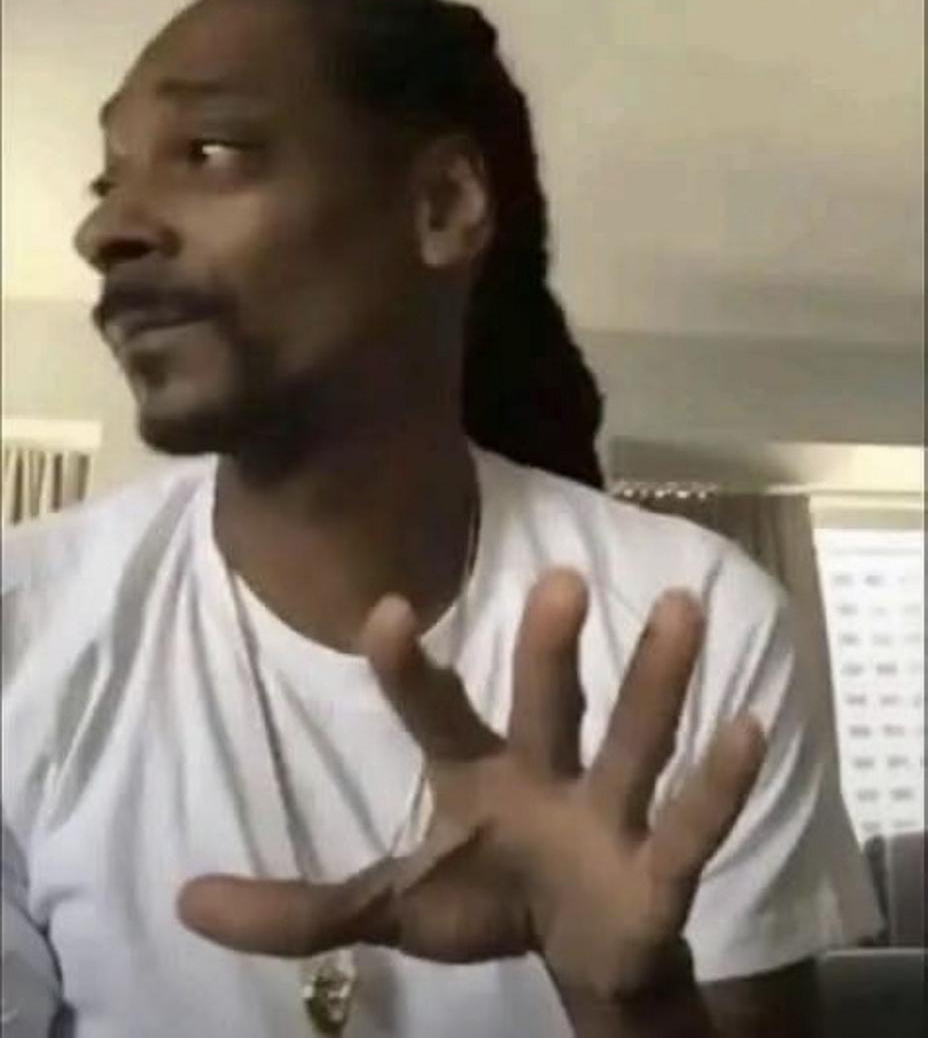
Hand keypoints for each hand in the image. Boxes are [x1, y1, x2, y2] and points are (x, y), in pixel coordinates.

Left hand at [178, 570, 764, 1003]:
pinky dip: (720, 782)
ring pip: (633, 740)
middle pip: (548, 705)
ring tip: (683, 605)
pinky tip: (747, 724)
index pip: (435, 712)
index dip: (410, 668)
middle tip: (561, 579)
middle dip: (551, 649)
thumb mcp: (390, 908)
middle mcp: (545, 775)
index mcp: (476, 775)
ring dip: (657, 679)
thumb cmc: (485, 901)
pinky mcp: (661, 869)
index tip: (387, 609)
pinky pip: (693, 822)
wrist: (579, 950)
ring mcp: (608, 815)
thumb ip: (297, 909)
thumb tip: (184, 899)